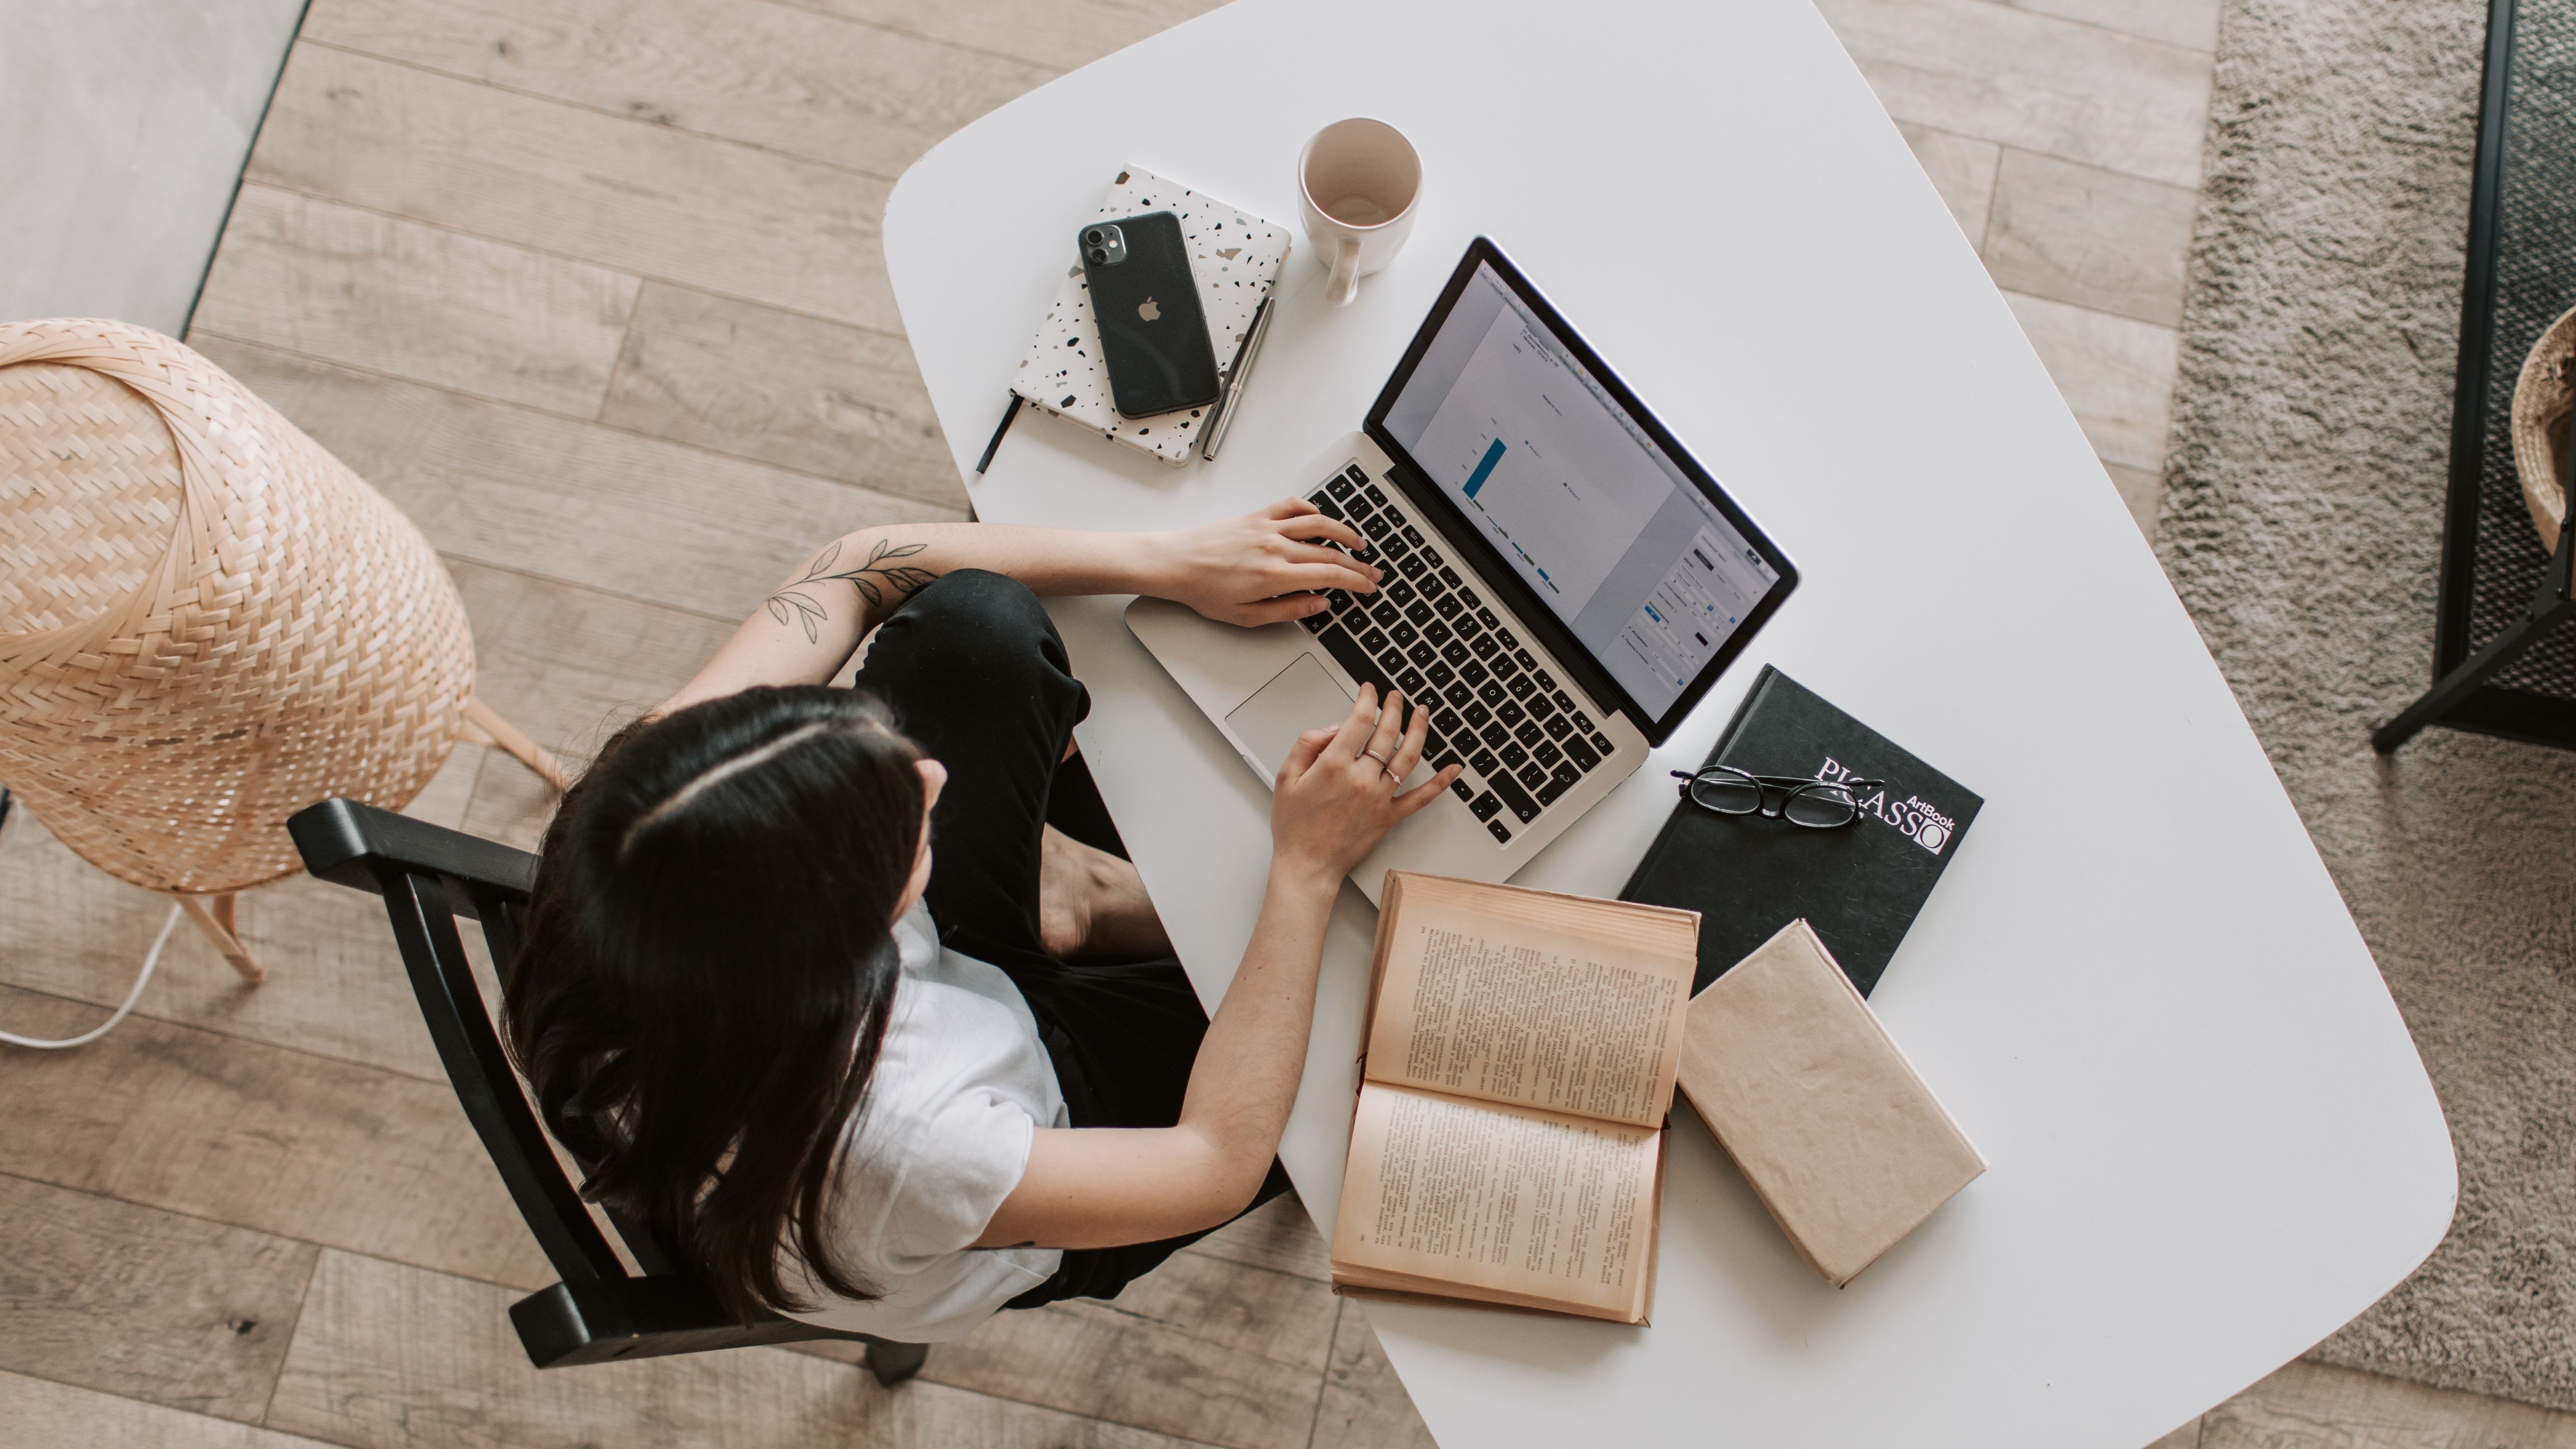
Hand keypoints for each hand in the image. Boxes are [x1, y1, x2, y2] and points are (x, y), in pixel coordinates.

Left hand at [1147, 499, 1383, 626]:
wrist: (1174, 563)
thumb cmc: (1204, 591)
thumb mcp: (1246, 616)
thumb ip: (1288, 610)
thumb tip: (1319, 604)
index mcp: (1275, 576)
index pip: (1330, 575)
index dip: (1356, 581)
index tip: (1369, 586)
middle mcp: (1275, 547)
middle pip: (1330, 552)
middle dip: (1357, 564)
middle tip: (1372, 572)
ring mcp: (1267, 528)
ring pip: (1318, 523)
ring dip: (1343, 533)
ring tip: (1358, 543)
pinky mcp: (1256, 515)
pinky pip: (1292, 506)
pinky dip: (1311, 510)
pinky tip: (1320, 518)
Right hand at [1268, 683, 1460, 884]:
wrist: (1307, 865)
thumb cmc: (1294, 825)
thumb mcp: (1286, 776)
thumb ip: (1308, 743)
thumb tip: (1335, 727)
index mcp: (1334, 765)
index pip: (1359, 720)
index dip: (1367, 699)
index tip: (1369, 690)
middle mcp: (1361, 779)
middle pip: (1387, 732)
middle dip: (1393, 707)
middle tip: (1395, 696)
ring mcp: (1379, 798)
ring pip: (1408, 756)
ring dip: (1419, 729)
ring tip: (1422, 713)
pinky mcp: (1389, 816)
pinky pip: (1421, 797)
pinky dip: (1440, 782)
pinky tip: (1453, 768)